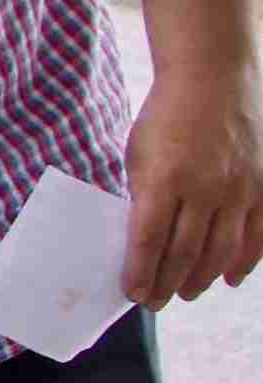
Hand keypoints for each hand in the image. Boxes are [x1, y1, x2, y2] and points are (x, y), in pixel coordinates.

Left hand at [121, 60, 262, 309]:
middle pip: (185, 251)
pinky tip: (230, 278)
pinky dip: (244, 260)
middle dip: (167, 282)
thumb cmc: (166, 117)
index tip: (132, 293)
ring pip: (220, 249)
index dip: (140, 271)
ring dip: (201, 277)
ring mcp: (237, 188)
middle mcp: (204, 188)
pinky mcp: (261, 185)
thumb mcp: (139, 155)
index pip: (149, 239)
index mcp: (163, 179)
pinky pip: (257, 233)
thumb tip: (144, 238)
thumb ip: (144, 195)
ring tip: (185, 293)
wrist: (213, 80)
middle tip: (154, 302)